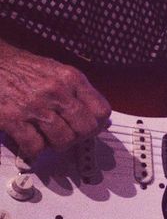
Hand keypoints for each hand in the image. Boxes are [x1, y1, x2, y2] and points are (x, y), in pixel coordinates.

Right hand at [0, 41, 110, 160]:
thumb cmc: (23, 68)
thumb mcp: (57, 71)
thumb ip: (77, 91)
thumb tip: (96, 114)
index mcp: (71, 78)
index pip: (101, 110)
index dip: (98, 124)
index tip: (91, 128)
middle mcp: (57, 91)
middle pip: (85, 128)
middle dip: (79, 137)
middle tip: (69, 137)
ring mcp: (35, 106)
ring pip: (63, 140)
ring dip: (57, 145)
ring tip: (49, 140)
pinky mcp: (13, 119)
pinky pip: (35, 146)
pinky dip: (34, 150)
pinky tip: (31, 143)